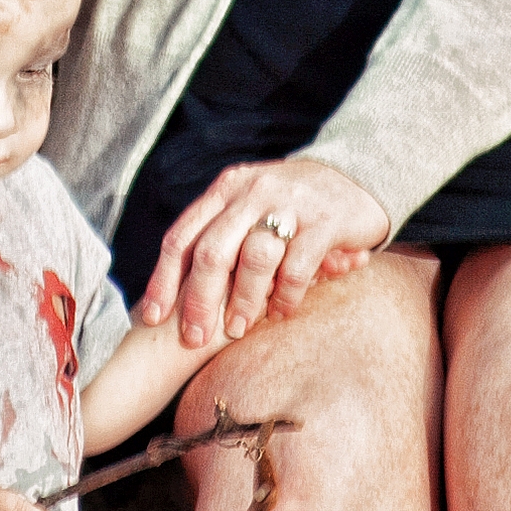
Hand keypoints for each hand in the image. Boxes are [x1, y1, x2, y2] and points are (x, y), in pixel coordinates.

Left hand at [139, 157, 388, 347]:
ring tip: (239, 328)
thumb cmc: (292, 204)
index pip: (182, 236)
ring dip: (244, 300)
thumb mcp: (249, 206)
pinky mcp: (325, 221)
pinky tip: (282, 312)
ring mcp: (289, 204)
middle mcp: (252, 192)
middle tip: (195, 336)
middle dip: (199, 300)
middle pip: (212, 251)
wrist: (357, 174)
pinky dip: (286, 296)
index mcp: (226, 189)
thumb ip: (219, 236)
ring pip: (254, 259)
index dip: (163, 280)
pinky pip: (297, 267)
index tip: (153, 317)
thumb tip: (176, 291)